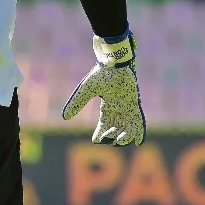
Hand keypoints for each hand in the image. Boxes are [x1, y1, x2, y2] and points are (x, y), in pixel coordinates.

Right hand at [62, 31, 146, 146]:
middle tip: (107, 138)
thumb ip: (77, 103)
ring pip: (127, 128)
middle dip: (111, 137)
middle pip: (116, 129)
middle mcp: (118, 109)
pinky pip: (139, 122)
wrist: (114, 62)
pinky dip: (140, 132)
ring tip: (118, 141)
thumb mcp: (86, 90)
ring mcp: (127, 107)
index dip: (100, 134)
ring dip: (124, 138)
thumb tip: (65, 117)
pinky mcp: (134, 105)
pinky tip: (138, 142)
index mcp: (107, 106)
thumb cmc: (101, 74)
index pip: (104, 125)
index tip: (95, 140)